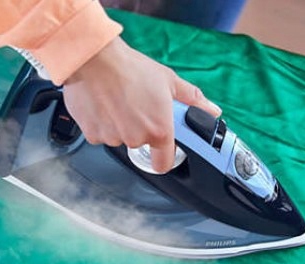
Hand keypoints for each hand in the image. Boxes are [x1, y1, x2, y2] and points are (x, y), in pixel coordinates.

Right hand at [63, 37, 221, 172]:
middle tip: (136, 106)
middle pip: (139, 144)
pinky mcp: (92, 135)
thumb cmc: (129, 68)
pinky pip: (100, 134)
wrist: (94, 60)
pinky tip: (103, 104)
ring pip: (118, 137)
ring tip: (117, 101)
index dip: (163, 157)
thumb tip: (211, 110)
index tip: (161, 151)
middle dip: (138, 129)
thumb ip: (192, 100)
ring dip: (119, 125)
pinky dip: (101, 123)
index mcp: (158, 131)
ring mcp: (113, 138)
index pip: (163, 163)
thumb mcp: (168, 80)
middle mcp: (135, 139)